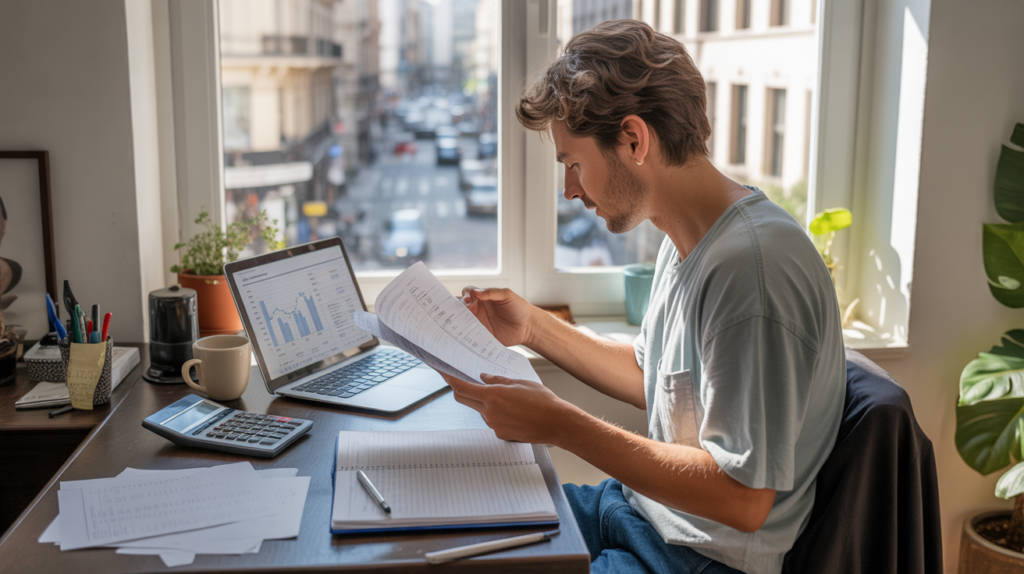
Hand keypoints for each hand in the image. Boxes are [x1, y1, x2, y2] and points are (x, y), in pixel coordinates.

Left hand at [442, 373, 576, 444]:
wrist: (556, 423)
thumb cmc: (543, 402)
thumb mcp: (520, 383)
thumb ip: (498, 380)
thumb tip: (483, 377)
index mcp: (493, 396)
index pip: (463, 388)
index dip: (450, 380)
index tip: (443, 374)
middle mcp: (490, 412)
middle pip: (465, 400)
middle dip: (462, 390)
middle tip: (466, 382)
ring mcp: (494, 425)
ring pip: (480, 410)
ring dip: (484, 402)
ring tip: (507, 398)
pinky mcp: (501, 434)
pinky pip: (491, 421)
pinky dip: (496, 413)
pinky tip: (513, 411)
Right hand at [459, 286, 536, 346]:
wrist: (529, 326)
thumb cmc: (519, 307)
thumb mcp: (507, 295)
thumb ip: (491, 292)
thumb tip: (475, 292)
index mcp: (484, 298)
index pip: (468, 293)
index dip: (465, 295)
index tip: (468, 300)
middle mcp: (479, 309)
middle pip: (462, 307)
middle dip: (459, 308)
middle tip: (463, 312)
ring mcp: (480, 323)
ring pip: (464, 321)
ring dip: (460, 321)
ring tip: (460, 323)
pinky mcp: (482, 335)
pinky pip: (471, 334)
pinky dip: (466, 334)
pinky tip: (465, 334)